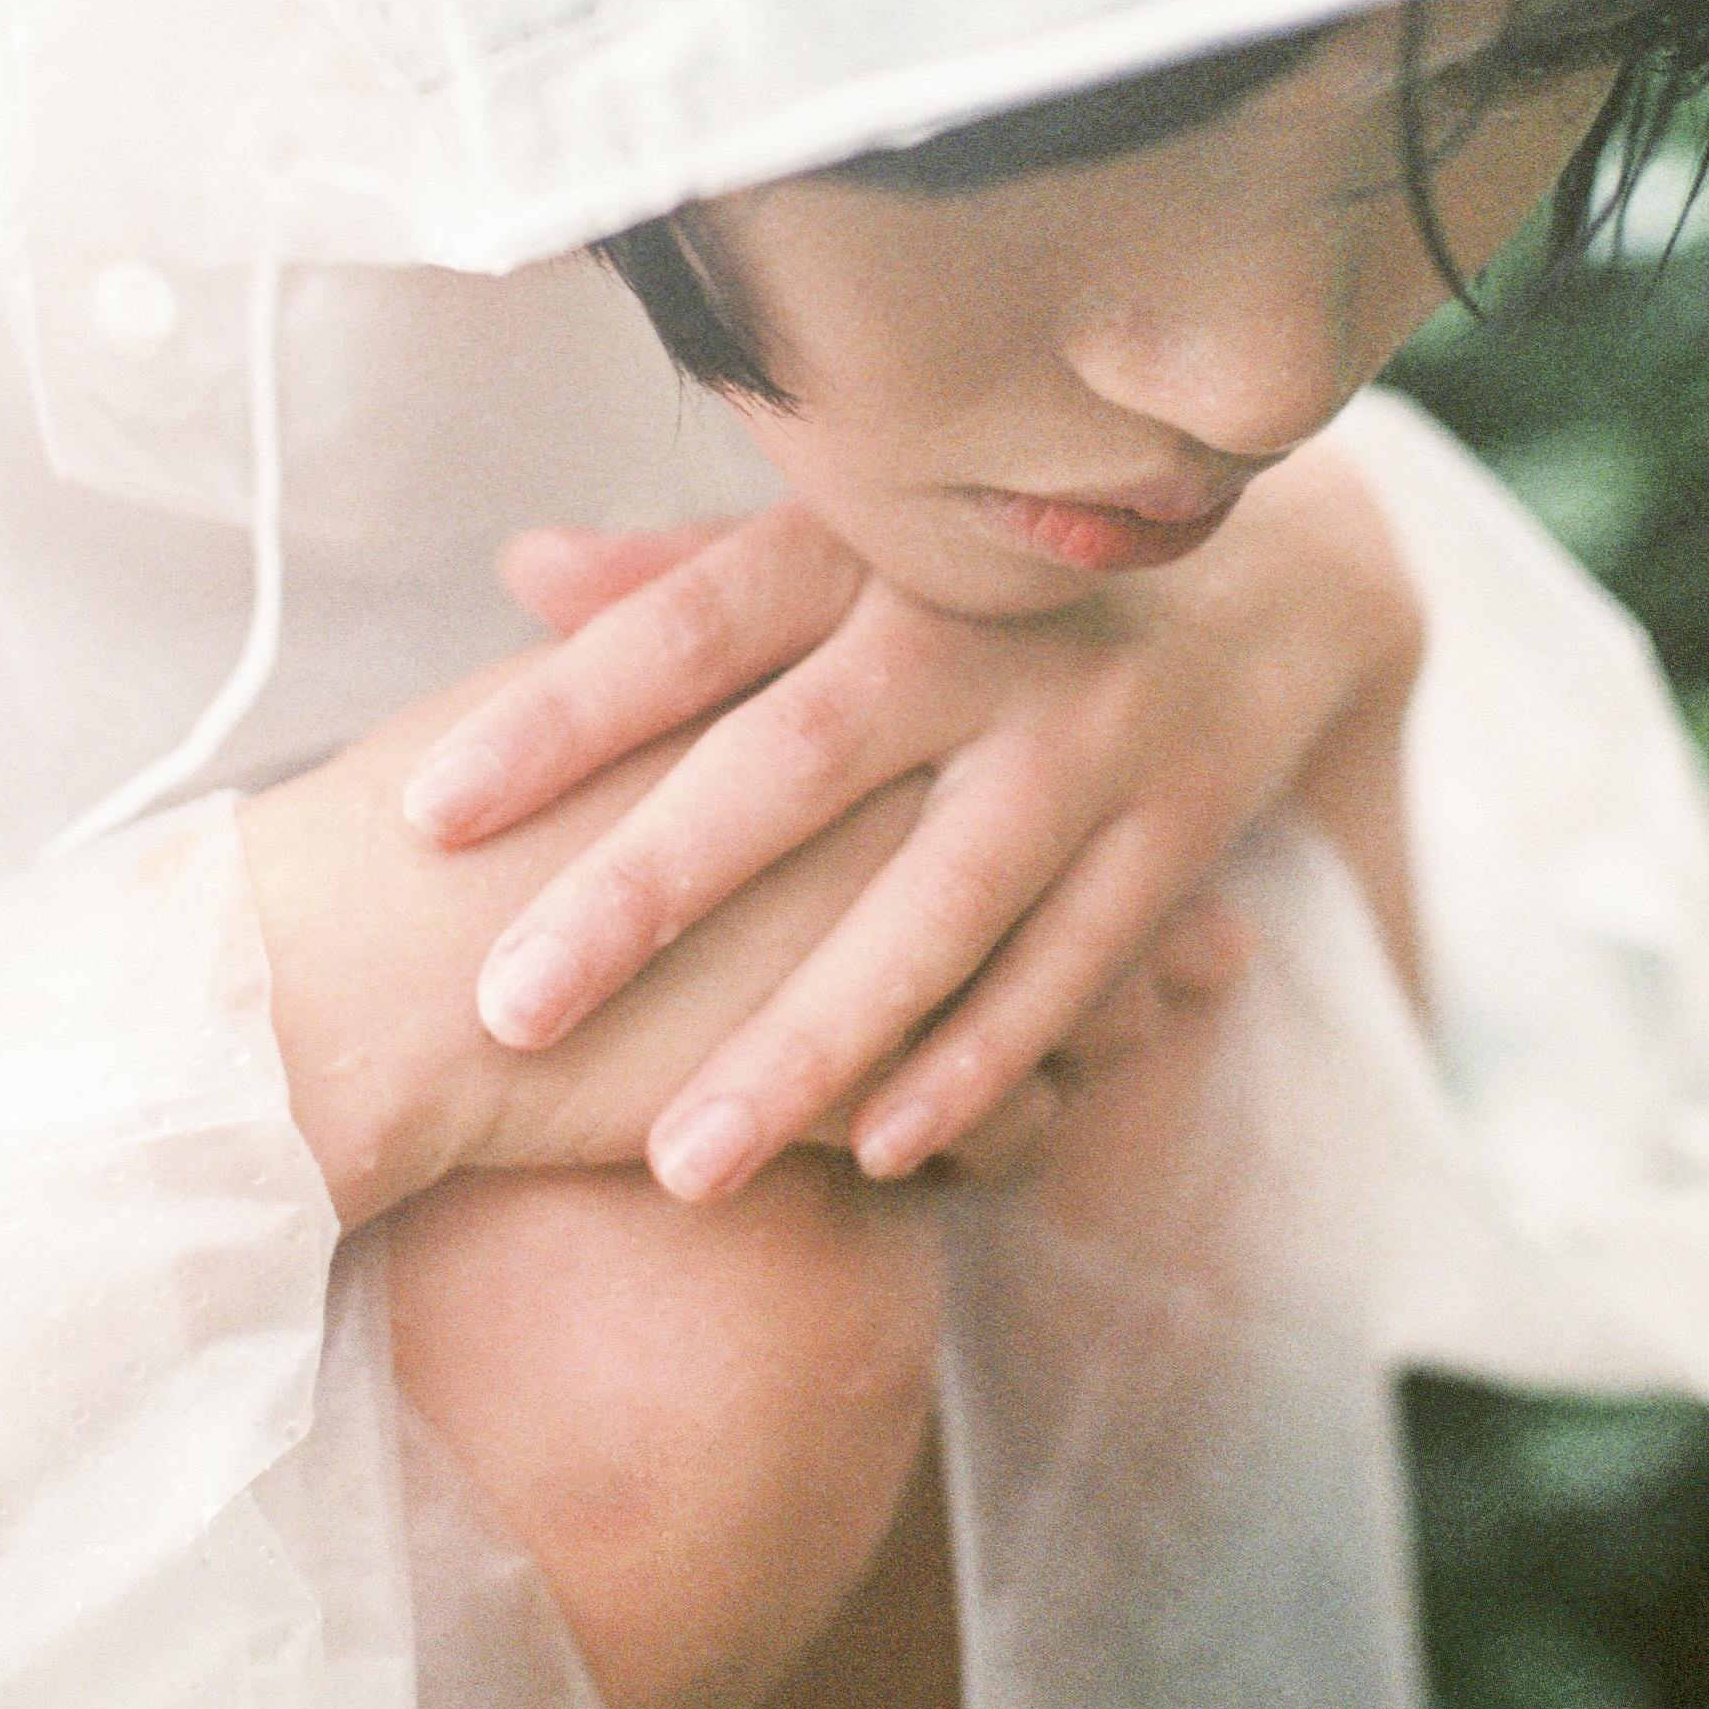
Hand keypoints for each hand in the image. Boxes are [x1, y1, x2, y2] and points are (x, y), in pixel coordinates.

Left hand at [400, 439, 1423, 1199]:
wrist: (1280, 575)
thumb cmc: (995, 573)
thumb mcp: (859, 544)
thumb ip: (694, 575)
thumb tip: (521, 566)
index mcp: (874, 549)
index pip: (692, 626)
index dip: (560, 711)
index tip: (428, 812)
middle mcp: (983, 638)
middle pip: (793, 769)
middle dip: (647, 896)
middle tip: (508, 1009)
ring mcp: (1089, 746)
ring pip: (933, 909)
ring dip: (807, 1041)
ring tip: (680, 1164)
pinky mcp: (1172, 845)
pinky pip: (1062, 974)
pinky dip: (974, 1066)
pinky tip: (871, 1153)